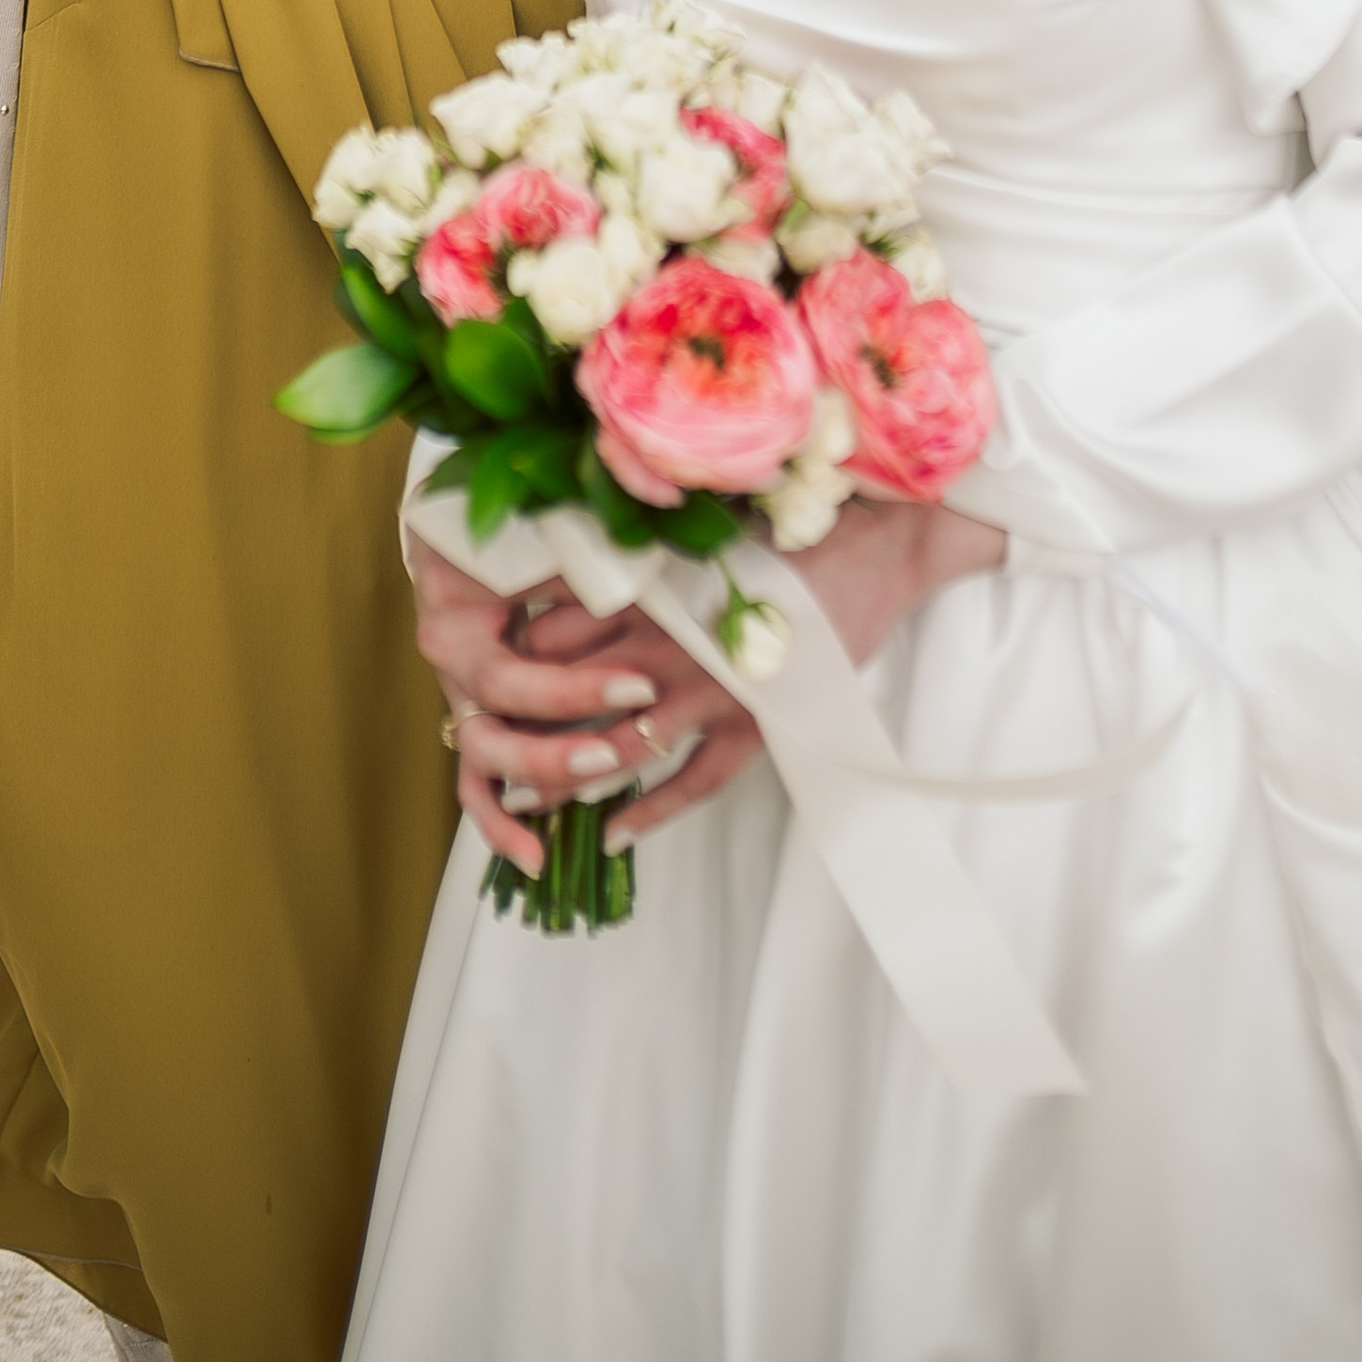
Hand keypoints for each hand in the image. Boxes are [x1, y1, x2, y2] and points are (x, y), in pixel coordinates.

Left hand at [408, 497, 1006, 874]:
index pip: (554, 631)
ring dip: (572, 777)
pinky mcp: (756, 722)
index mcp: (650, 587)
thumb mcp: (698, 529)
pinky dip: (652, 811)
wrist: (877, 548)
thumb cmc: (787, 528)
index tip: (485, 675)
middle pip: (573, 696)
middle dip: (527, 726)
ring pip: (622, 747)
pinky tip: (616, 833)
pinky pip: (694, 783)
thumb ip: (641, 550)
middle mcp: (670, 642)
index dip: (514, 658)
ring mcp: (713, 689)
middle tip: (488, 751)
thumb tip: (575, 553)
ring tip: (530, 803)